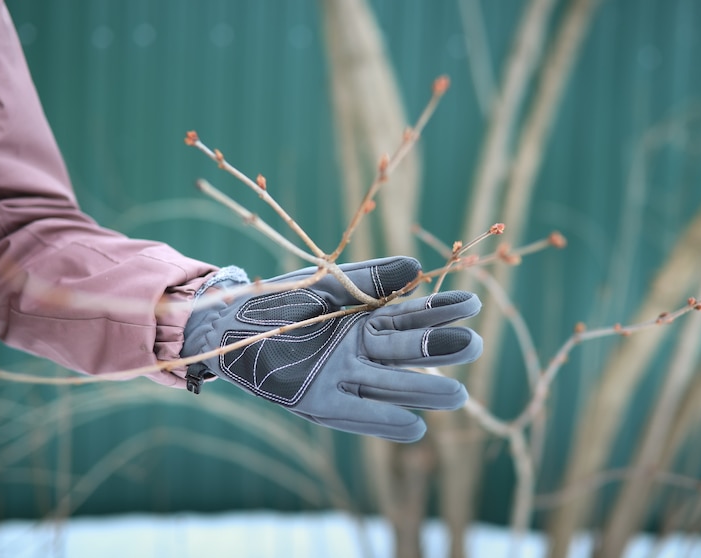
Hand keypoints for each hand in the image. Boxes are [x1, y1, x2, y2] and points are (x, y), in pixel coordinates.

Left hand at [181, 256, 481, 441]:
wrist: (226, 324)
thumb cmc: (279, 300)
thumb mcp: (329, 283)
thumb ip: (372, 278)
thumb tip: (417, 269)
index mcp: (366, 321)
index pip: (413, 316)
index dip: (441, 310)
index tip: (472, 304)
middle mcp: (360, 351)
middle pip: (407, 350)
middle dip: (440, 348)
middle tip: (475, 346)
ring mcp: (341, 376)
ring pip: (389, 384)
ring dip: (422, 391)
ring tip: (459, 396)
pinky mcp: (317, 400)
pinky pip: (355, 413)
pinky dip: (382, 421)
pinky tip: (414, 428)